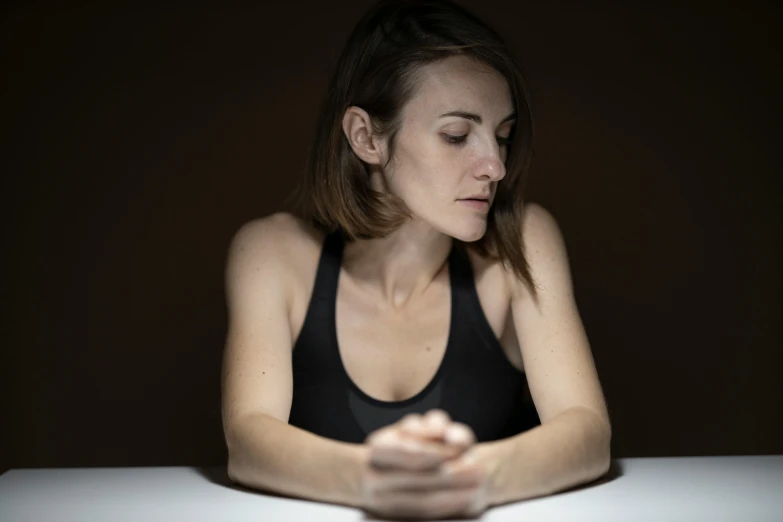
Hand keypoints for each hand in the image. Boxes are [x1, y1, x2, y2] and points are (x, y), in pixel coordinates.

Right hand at [360, 410, 489, 519]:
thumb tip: (454, 438)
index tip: (463, 447)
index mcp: (379, 445)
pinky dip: (446, 505)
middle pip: (417, 477)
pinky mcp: (393, 516)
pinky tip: (464, 498)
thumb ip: (438, 426)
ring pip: (421, 500)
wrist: (383, 471)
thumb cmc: (412, 443)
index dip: (436, 450)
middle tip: (478, 469)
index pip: (409, 451)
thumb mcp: (424, 427)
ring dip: (454, 492)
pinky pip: (422, 513)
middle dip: (452, 474)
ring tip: (477, 483)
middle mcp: (373, 474)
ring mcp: (381, 499)